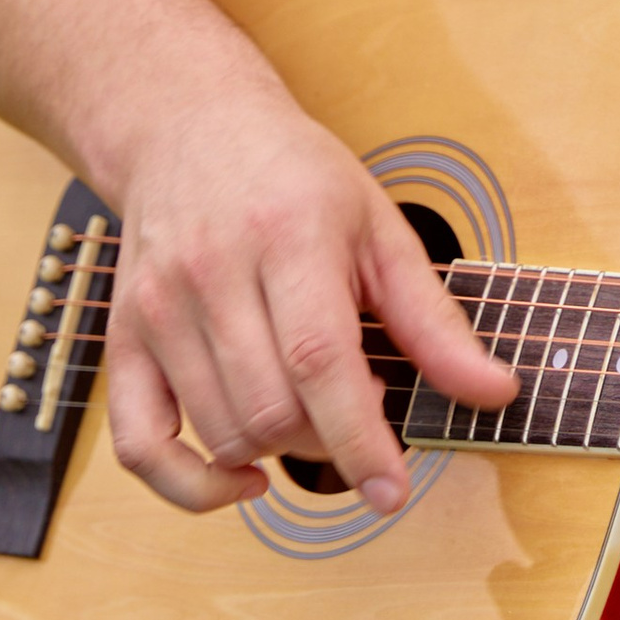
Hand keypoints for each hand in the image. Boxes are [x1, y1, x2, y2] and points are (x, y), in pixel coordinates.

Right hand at [103, 73, 514, 515]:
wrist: (192, 129)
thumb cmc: (297, 179)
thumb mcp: (381, 230)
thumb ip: (434, 321)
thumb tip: (496, 393)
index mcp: (288, 237)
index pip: (318, 361)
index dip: (358, 438)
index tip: (392, 490)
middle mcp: (211, 274)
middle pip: (269, 408)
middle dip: (328, 439)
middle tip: (360, 410)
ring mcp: (158, 310)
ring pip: (219, 431)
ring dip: (278, 452)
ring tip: (312, 412)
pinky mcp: (123, 338)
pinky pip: (140, 446)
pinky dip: (190, 484)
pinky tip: (242, 474)